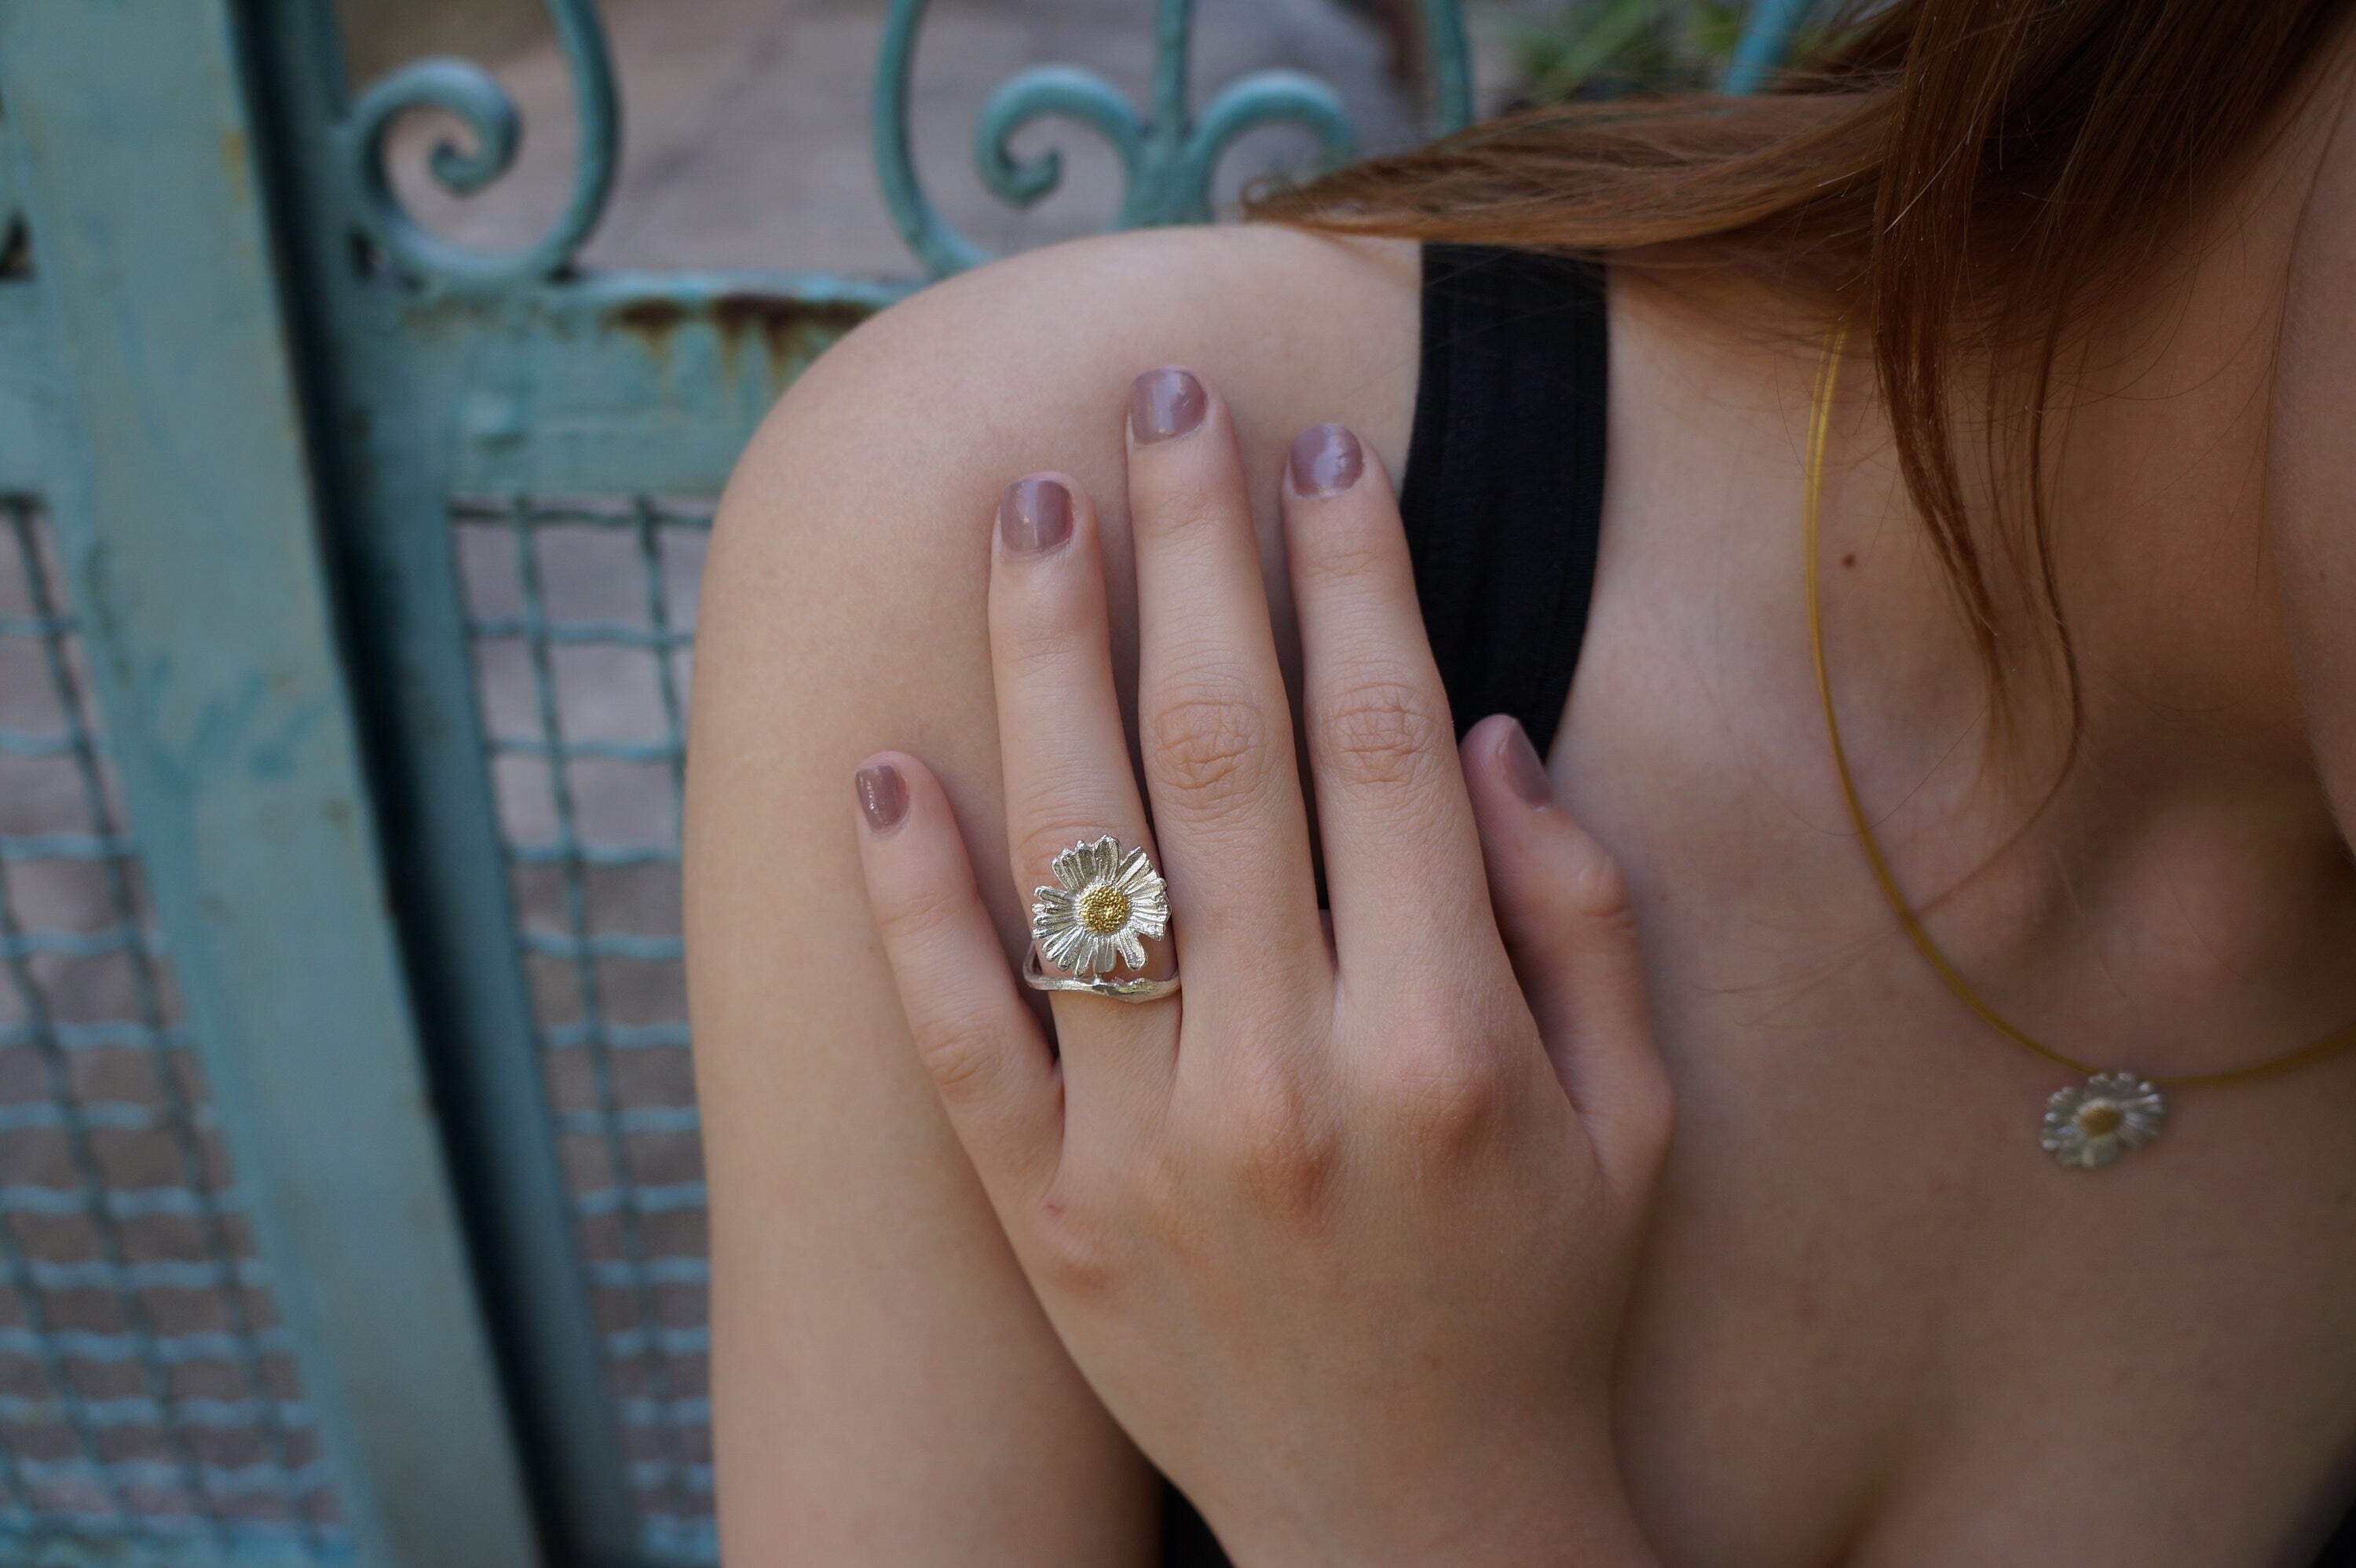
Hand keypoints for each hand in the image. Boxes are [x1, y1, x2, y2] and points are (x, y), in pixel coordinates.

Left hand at [851, 368, 1670, 1565]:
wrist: (1415, 1534)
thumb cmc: (1545, 1307)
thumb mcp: (1640, 1123)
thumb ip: (1583, 919)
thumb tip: (1481, 734)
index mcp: (1452, 1042)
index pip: (1385, 742)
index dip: (1354, 575)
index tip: (1321, 453)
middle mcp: (1290, 1080)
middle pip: (1221, 751)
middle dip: (1190, 550)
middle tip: (1160, 404)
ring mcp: (1148, 1152)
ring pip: (1078, 855)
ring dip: (1046, 658)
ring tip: (1028, 510)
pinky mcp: (1046, 1218)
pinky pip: (958, 1032)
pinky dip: (911, 894)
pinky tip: (883, 760)